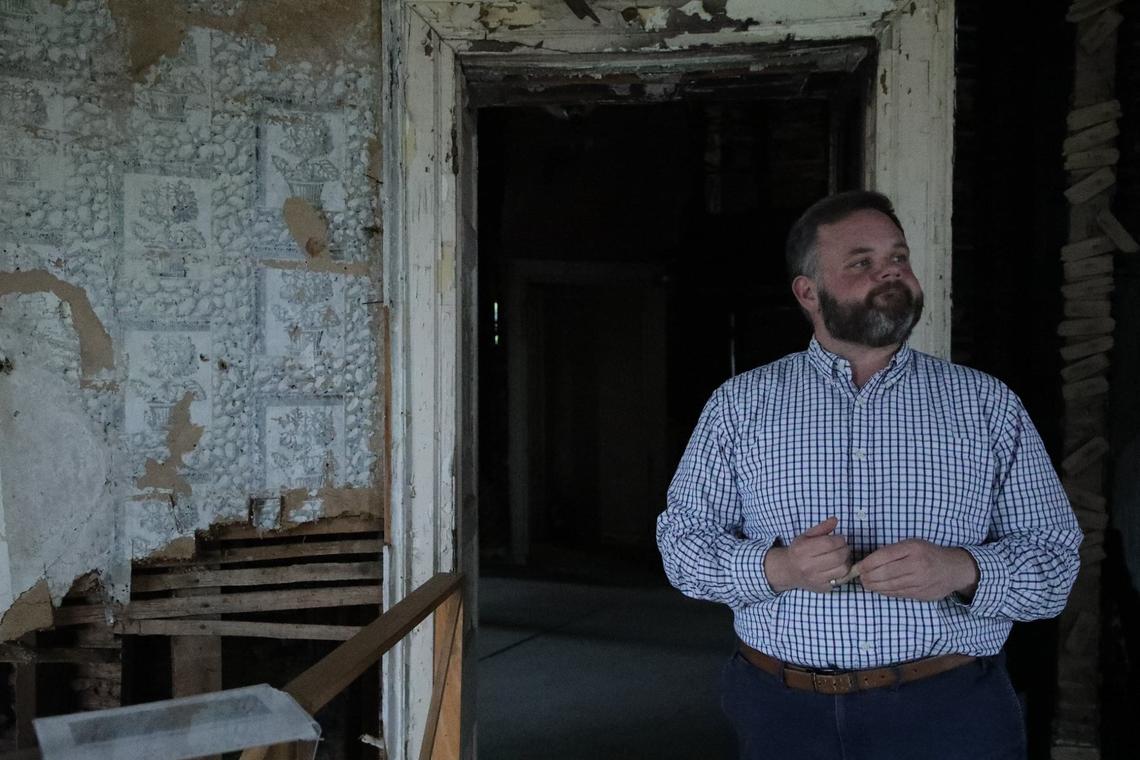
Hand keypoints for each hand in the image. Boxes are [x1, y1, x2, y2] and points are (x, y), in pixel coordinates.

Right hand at [765, 517, 851, 593]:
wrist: (788, 570)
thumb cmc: (799, 551)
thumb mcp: (806, 536)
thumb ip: (822, 527)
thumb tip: (835, 519)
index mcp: (802, 550)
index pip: (829, 543)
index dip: (839, 539)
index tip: (839, 538)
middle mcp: (808, 566)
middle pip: (838, 556)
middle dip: (845, 549)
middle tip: (842, 547)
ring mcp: (815, 579)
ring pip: (842, 569)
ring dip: (846, 561)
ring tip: (841, 557)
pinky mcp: (822, 588)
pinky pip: (841, 579)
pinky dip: (843, 571)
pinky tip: (837, 566)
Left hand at [855, 540, 978, 601]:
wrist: (953, 569)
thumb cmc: (928, 554)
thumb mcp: (912, 544)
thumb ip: (893, 551)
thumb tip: (869, 562)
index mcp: (913, 549)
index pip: (884, 556)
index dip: (867, 563)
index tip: (857, 566)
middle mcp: (916, 565)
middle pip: (885, 573)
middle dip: (868, 576)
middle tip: (858, 576)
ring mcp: (919, 581)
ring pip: (890, 585)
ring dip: (873, 586)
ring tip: (865, 583)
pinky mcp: (920, 593)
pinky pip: (897, 593)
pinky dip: (884, 591)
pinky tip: (877, 588)